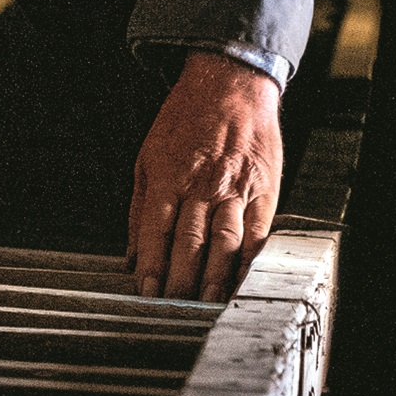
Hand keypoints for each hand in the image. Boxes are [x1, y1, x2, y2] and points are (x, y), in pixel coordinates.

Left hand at [130, 50, 285, 298]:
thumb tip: (132, 255)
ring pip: (224, 243)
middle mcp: (201, 185)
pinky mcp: (263, 191)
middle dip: (180, 281)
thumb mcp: (147, 157)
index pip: (156, 232)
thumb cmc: (184, 120)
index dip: (151, 267)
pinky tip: (242, 282)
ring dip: (214, 279)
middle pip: (189, 243)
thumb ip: (139, 208)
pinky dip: (250, 262)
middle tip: (175, 311)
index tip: (146, 294)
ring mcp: (235, 189)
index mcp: (168, 176)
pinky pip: (257, 234)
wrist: (230, 84)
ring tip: (207, 306)